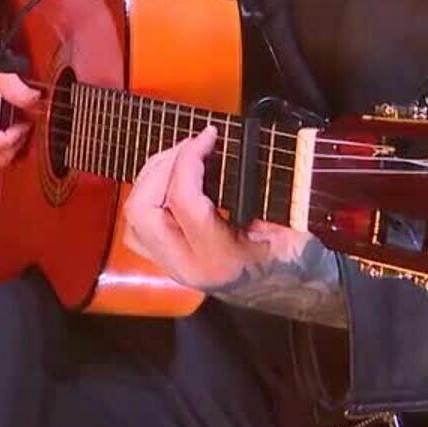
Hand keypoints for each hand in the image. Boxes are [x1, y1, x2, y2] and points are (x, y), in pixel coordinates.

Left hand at [122, 125, 319, 289]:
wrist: (290, 291)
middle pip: (143, 209)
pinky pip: (138, 226)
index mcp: (220, 257)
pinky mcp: (167, 261)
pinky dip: (148, 196)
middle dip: (161, 167)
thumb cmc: (294, 256)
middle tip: (190, 146)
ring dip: (150, 179)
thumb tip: (234, 150)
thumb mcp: (288, 221)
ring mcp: (172, 265)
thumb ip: (260, 191)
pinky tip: (171, 180)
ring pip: (134, 217)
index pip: (183, 200)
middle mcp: (187, 265)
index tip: (208, 136)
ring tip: (180, 158)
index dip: (189, 158)